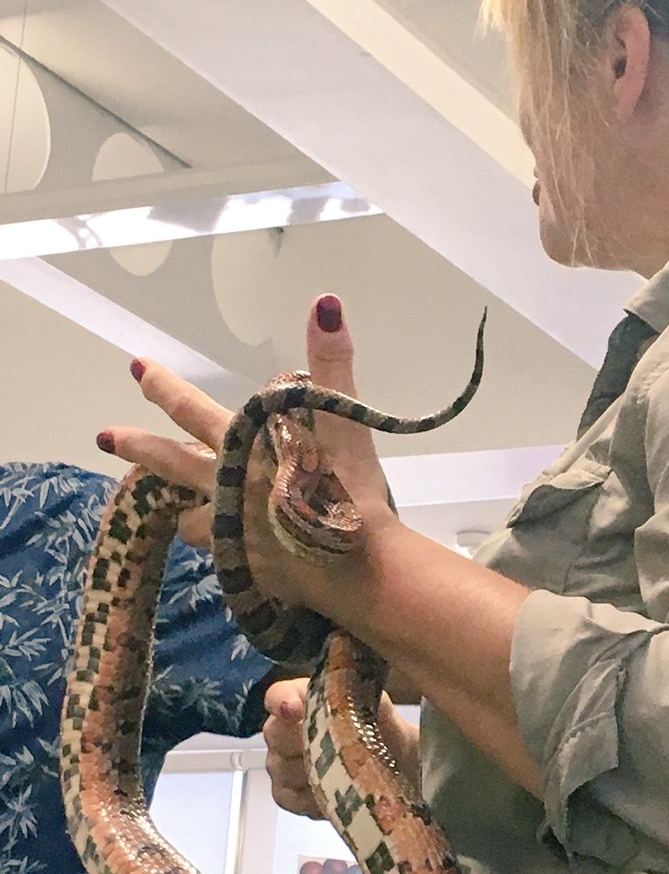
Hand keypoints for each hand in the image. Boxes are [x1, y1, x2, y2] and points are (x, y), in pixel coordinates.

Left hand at [99, 294, 393, 616]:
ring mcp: (233, 535)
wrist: (358, 564)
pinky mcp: (250, 572)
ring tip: (183, 517)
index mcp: (243, 449)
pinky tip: (237, 553)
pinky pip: (227, 559)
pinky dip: (229, 551)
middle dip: (139, 447)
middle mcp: (226, 490)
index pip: (192, 411)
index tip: (136, 368)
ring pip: (193, 521)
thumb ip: (333, 364)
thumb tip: (325, 302)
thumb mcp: (344, 421)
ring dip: (187, 513)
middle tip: (105, 437)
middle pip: (171, 465)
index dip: (164, 388)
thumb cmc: (349, 489)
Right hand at [262, 677, 420, 819]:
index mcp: (303, 698)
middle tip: (337, 749)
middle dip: (304, 741)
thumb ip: (363, 698)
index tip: (294, 709)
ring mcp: (280, 762)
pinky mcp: (285, 794)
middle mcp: (282, 728)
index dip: (282, 701)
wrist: (395, 761)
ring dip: (314, 772)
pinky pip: (290, 797)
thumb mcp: (380, 708)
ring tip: (346, 773)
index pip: (277, 695)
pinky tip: (338, 792)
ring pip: (282, 769)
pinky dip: (315, 798)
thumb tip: (354, 695)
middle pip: (275, 734)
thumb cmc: (382, 728)